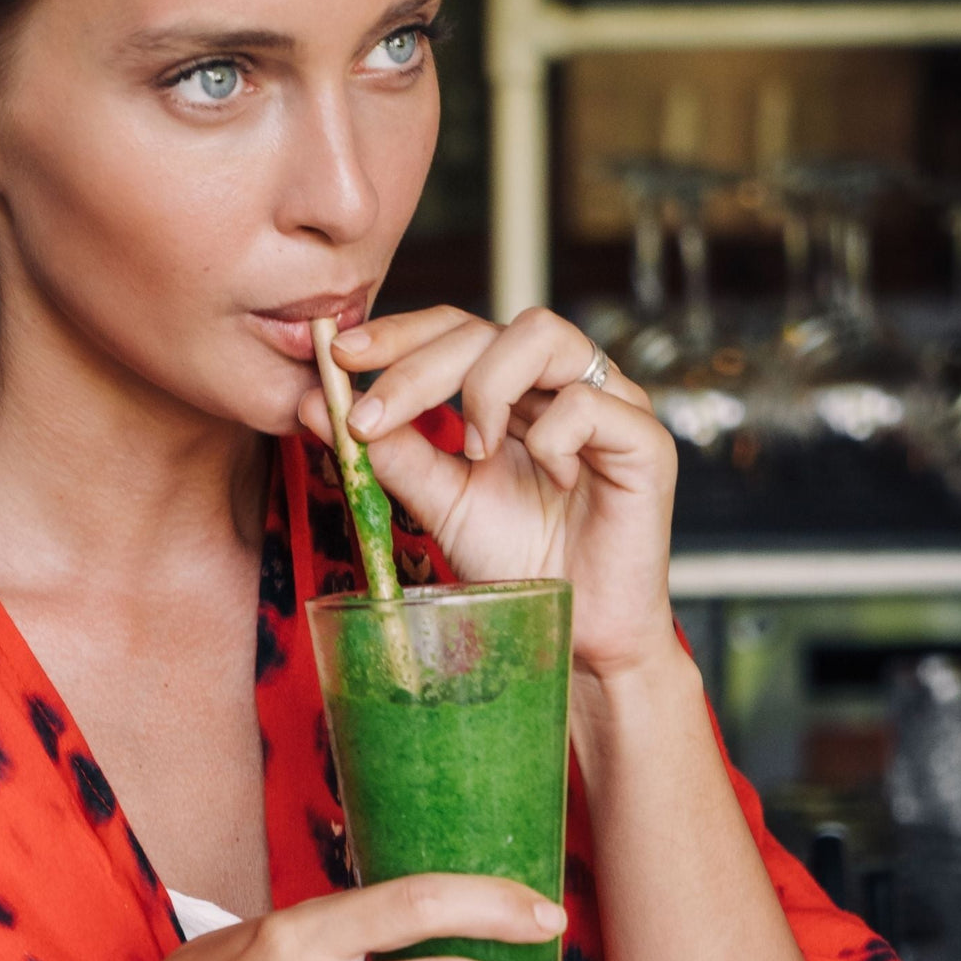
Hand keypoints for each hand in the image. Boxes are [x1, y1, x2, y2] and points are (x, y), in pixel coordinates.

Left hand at [297, 306, 681, 683]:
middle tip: (367, 417)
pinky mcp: (646, 440)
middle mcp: (559, 383)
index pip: (453, 330)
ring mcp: (608, 404)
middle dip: (416, 367)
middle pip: (485, 327)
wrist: (574, 633)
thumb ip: (389, 451)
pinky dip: (551, 435)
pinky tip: (545, 477)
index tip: (341, 354)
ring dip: (487, 386)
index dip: (399, 333)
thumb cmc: (516, 562)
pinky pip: (589, 401)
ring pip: (542, 334)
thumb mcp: (438, 500)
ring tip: (473, 449)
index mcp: (512, 389)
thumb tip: (313, 404)